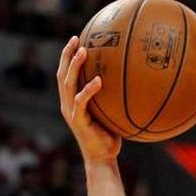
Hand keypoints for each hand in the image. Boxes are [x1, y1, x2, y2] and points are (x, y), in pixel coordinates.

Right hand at [56, 36, 121, 162]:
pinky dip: (88, 90)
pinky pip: (82, 102)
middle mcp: (67, 103)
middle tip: (76, 39)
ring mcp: (71, 112)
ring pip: (68, 84)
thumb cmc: (109, 133)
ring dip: (75, 66)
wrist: (102, 156)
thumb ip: (113, 95)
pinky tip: (98, 80)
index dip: (67, 56)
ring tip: (84, 51)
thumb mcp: (110, 110)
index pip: (65, 73)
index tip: (76, 39)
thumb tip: (133, 76)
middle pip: (62, 74)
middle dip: (67, 55)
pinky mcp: (78, 121)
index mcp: (71, 100)